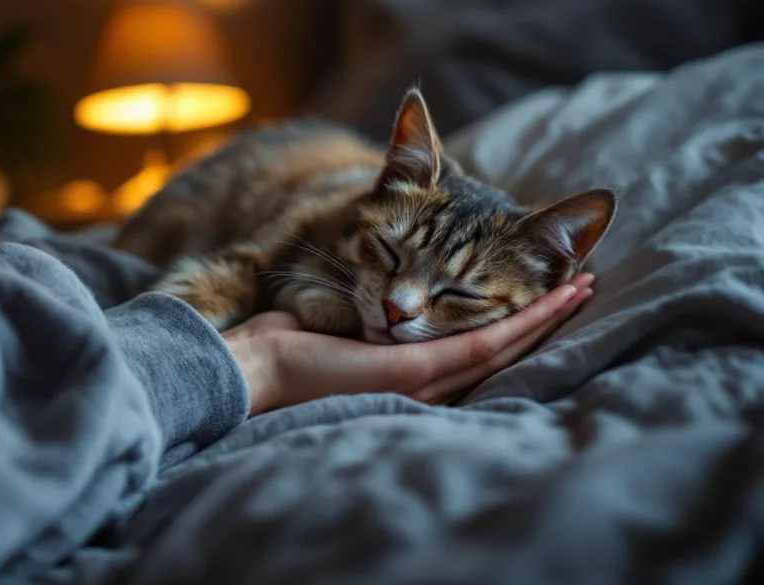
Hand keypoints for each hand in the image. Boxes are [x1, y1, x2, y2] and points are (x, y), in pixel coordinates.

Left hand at [224, 274, 594, 415]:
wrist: (251, 371)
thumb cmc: (287, 345)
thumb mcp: (340, 312)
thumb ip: (371, 304)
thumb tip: (378, 277)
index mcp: (411, 371)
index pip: (478, 347)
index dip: (517, 320)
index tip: (547, 292)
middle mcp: (425, 382)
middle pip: (502, 349)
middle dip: (545, 317)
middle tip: (584, 286)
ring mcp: (420, 379)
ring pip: (503, 347)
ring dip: (546, 318)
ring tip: (583, 287)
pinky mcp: (411, 371)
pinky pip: (479, 346)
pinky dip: (521, 323)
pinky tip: (551, 301)